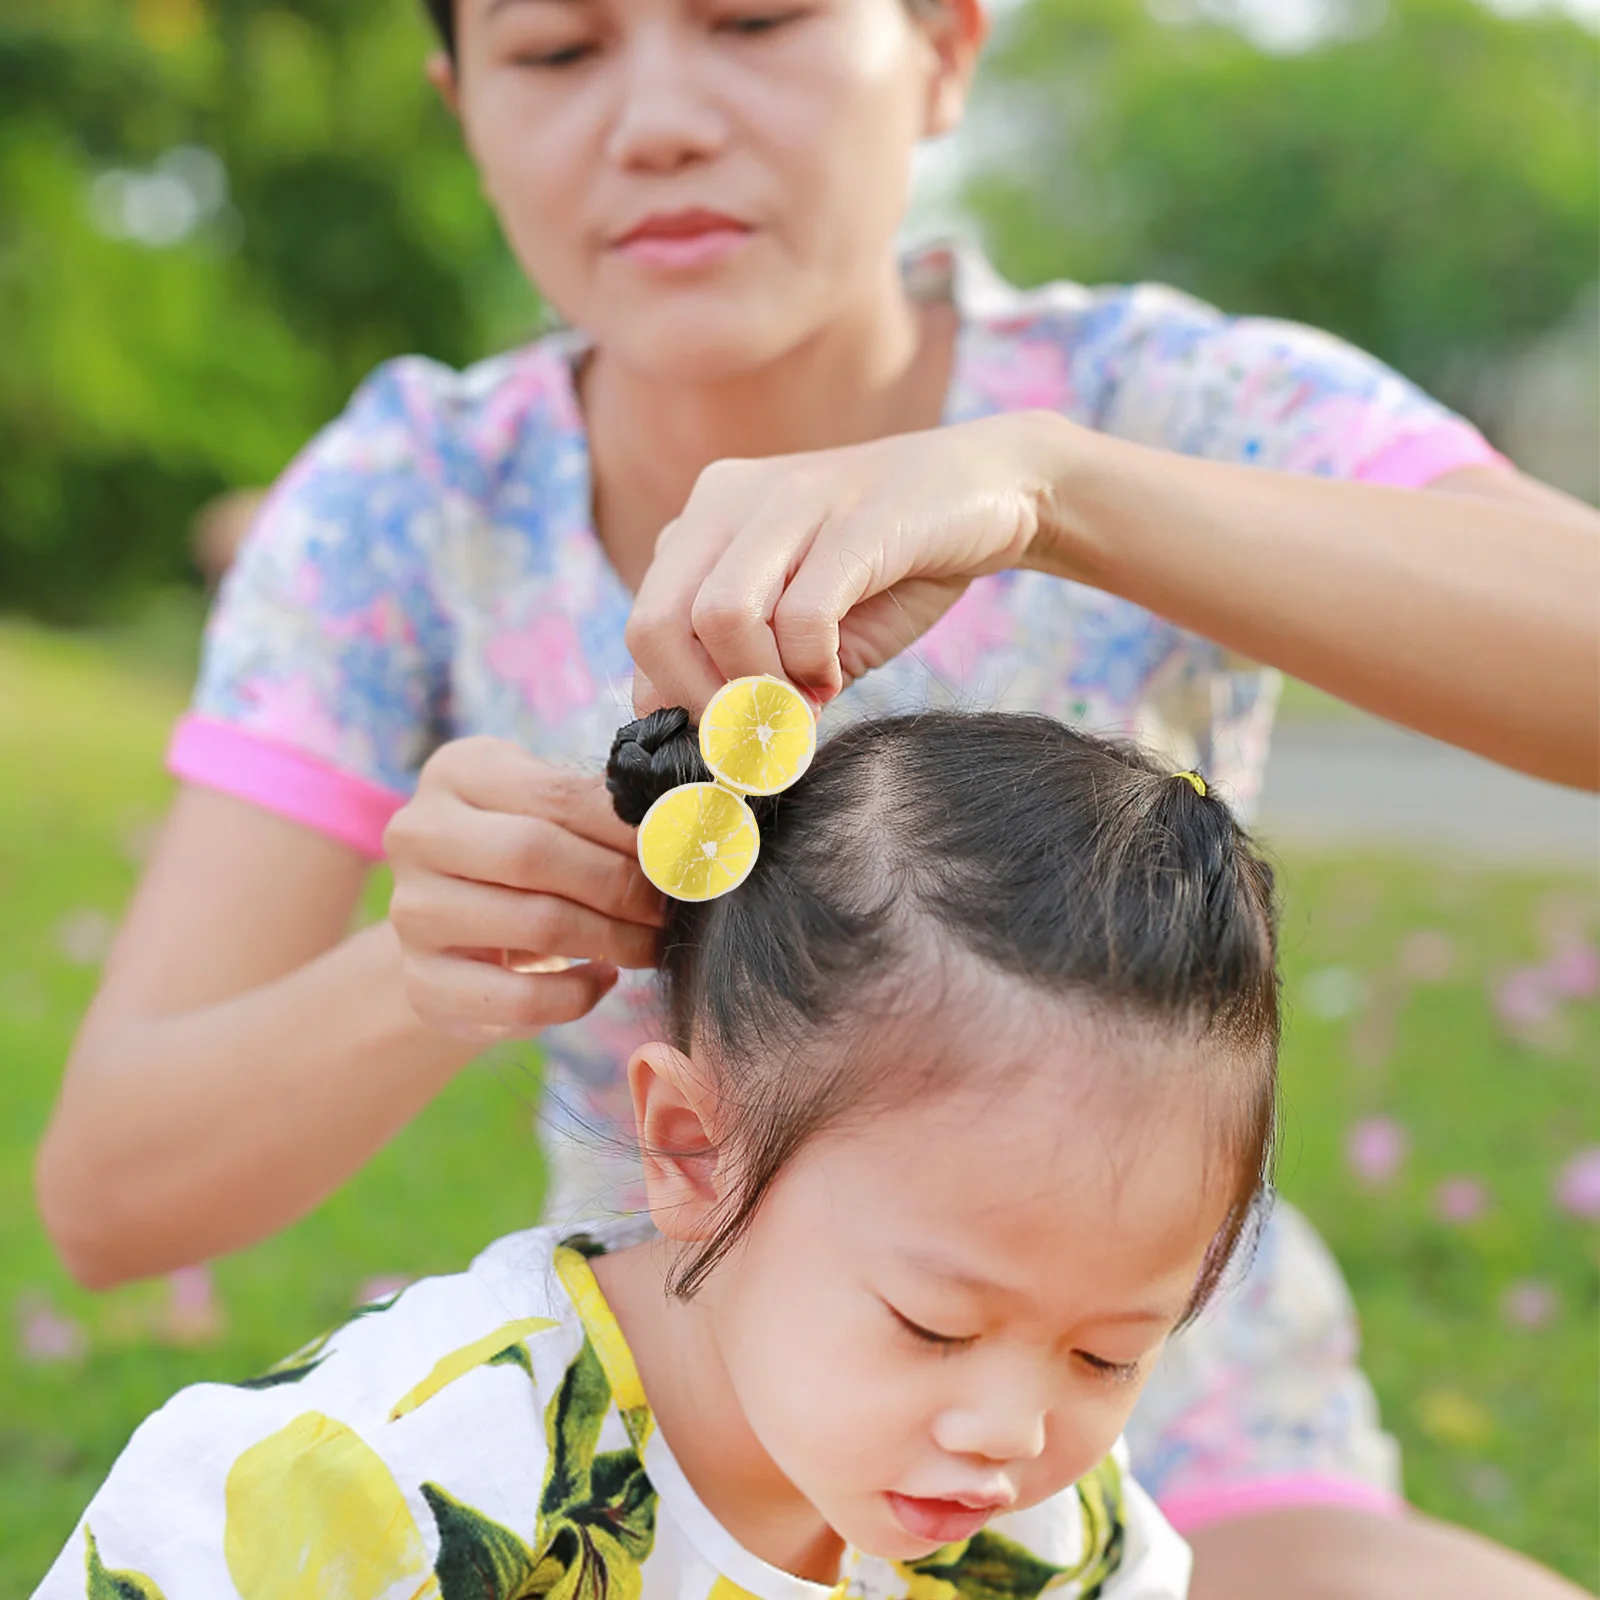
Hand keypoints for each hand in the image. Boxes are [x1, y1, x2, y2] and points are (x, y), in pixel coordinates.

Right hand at [385, 737, 664, 1040]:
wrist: (456, 933)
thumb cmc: (523, 856)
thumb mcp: (548, 811)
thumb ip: (599, 807)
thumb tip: (677, 822)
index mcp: (457, 772)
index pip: (557, 794)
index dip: (626, 829)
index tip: (675, 852)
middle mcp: (418, 834)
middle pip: (535, 854)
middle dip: (620, 885)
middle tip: (667, 906)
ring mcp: (412, 911)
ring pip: (535, 925)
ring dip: (613, 940)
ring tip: (648, 944)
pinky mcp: (423, 983)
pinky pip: (519, 998)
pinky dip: (578, 995)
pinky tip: (602, 978)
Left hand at [626, 412, 1063, 713]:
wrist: (992, 490)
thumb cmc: (891, 568)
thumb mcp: (804, 626)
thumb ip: (746, 666)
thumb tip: (697, 731)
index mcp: (705, 521)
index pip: (645, 626)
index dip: (679, 702)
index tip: (732, 738)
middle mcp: (729, 499)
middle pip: (657, 622)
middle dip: (702, 701)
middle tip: (756, 733)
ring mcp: (791, 499)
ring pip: (720, 617)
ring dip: (759, 686)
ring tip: (805, 701)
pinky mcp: (854, 517)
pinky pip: (802, 612)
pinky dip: (812, 665)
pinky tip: (837, 673)